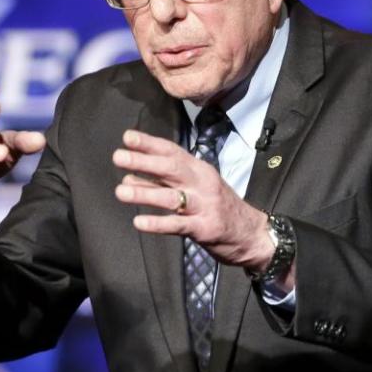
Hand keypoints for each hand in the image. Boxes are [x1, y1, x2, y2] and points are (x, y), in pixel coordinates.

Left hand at [112, 129, 274, 270]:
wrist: (252, 235)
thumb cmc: (219, 208)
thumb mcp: (196, 188)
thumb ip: (163, 183)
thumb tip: (129, 175)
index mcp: (200, 170)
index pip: (172, 152)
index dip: (150, 144)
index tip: (127, 137)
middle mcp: (202, 183)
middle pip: (171, 169)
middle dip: (143, 161)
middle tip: (118, 157)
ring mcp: (204, 206)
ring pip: (171, 196)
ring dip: (145, 192)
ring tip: (121, 191)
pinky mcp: (205, 228)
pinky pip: (178, 225)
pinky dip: (158, 223)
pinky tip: (139, 221)